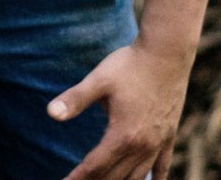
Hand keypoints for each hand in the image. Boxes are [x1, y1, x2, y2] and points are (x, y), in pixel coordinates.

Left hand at [49, 38, 193, 179]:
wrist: (167, 52)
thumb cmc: (130, 65)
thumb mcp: (99, 80)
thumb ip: (75, 99)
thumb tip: (50, 113)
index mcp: (123, 135)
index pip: (95, 167)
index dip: (78, 178)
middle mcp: (143, 145)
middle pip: (115, 176)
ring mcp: (159, 142)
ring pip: (138, 176)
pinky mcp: (170, 134)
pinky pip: (162, 166)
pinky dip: (155, 178)